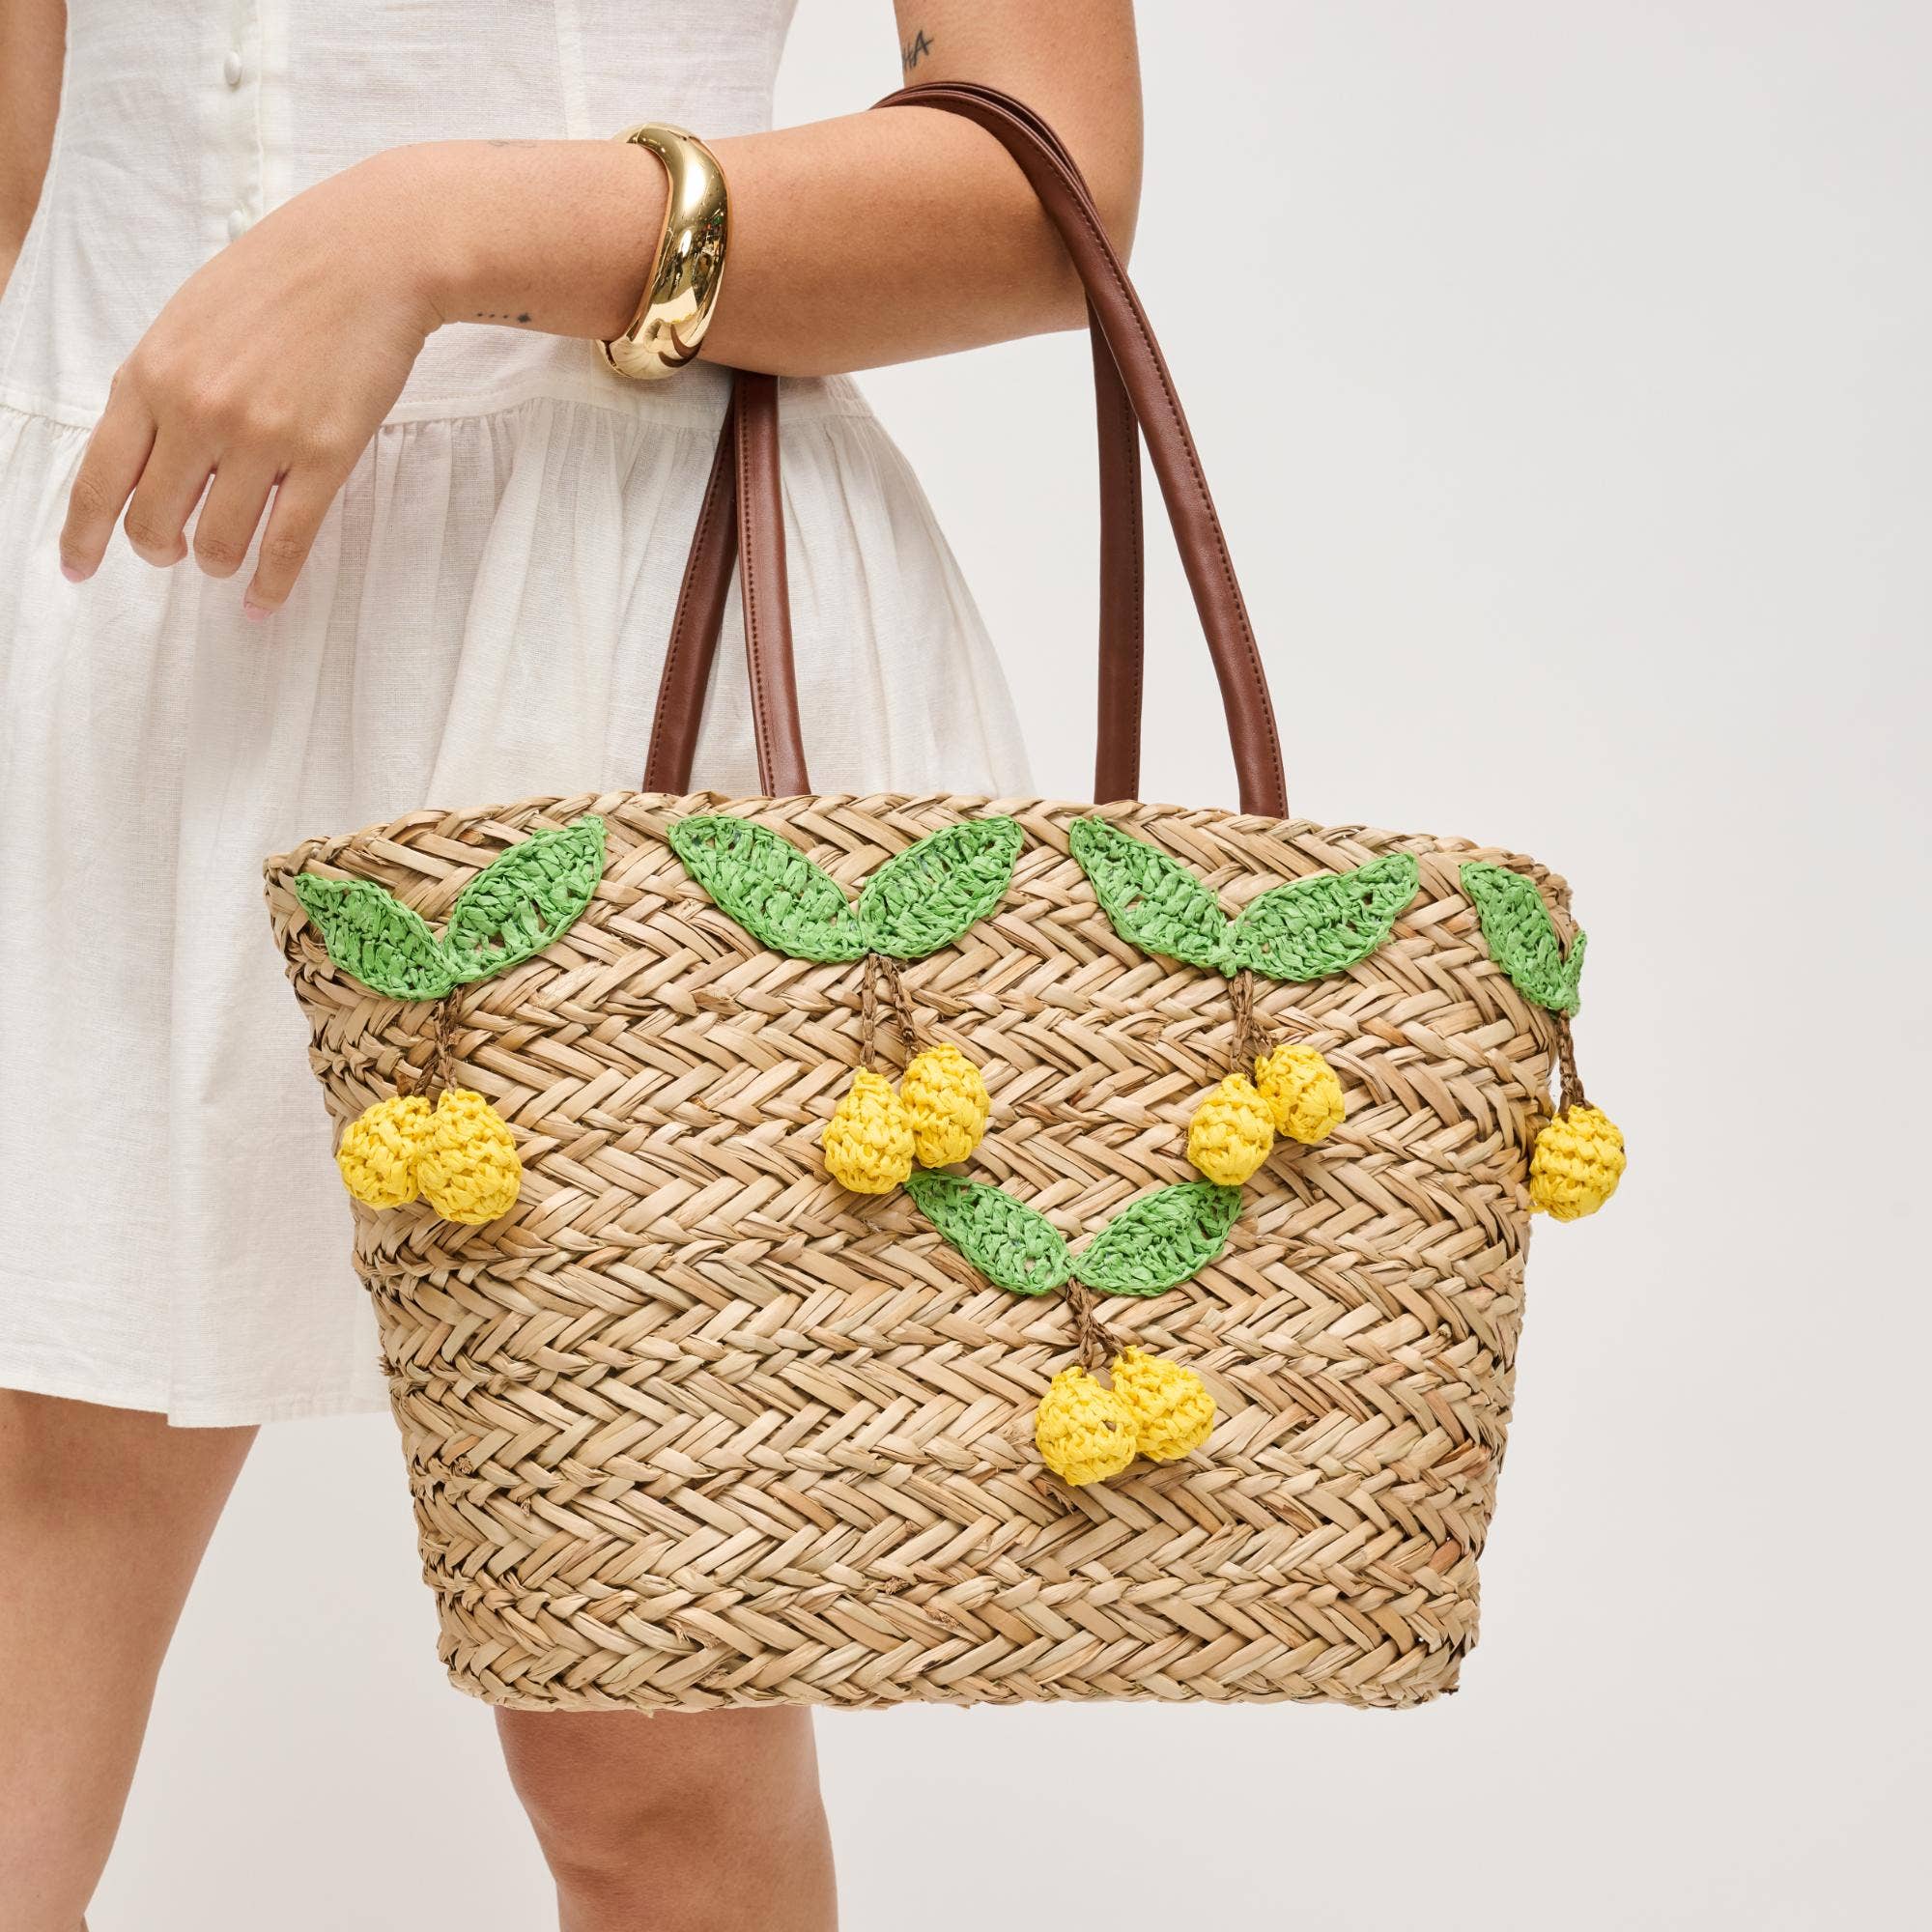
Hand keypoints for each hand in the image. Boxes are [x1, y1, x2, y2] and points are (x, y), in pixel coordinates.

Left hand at [58, 147, 441, 616]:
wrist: (365, 256)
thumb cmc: (277, 281)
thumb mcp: (186, 322)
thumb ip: (159, 387)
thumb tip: (148, 459)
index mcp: (151, 375)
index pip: (100, 479)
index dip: (83, 535)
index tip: (80, 566)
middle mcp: (197, 412)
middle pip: (154, 524)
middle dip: (160, 550)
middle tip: (176, 549)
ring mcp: (260, 438)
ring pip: (217, 544)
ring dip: (215, 563)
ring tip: (225, 557)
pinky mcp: (322, 458)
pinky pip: (284, 545)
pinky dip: (270, 585)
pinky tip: (264, 601)